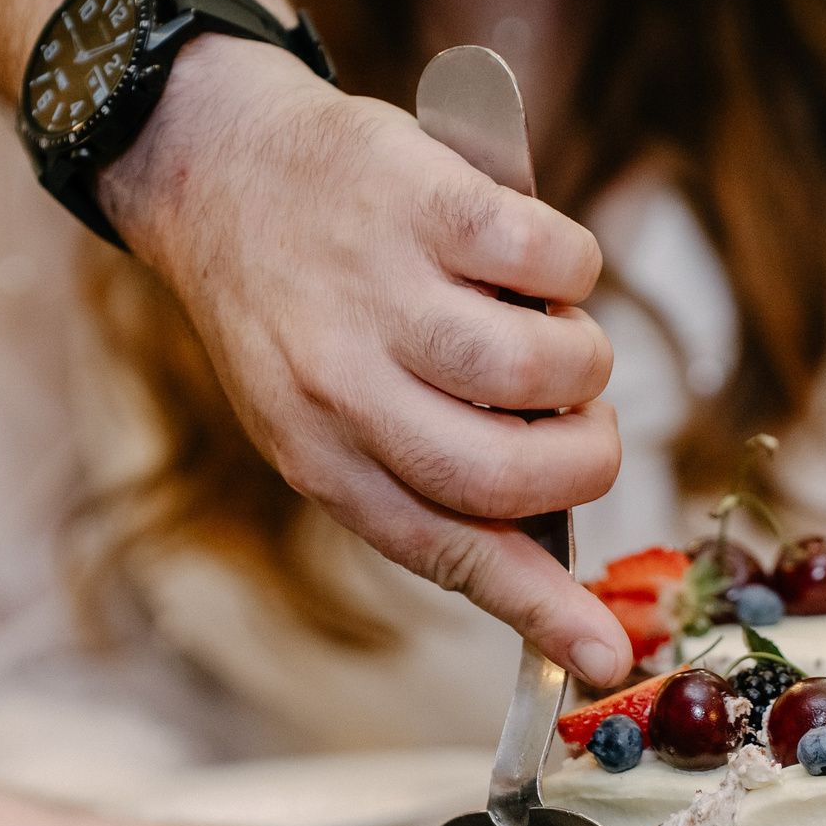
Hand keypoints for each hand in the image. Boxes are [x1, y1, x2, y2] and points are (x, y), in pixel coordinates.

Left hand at [101, 36, 633, 688]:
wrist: (218, 170)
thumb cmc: (294, 309)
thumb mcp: (322, 419)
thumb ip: (421, 485)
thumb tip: (550, 575)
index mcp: (320, 455)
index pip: (443, 552)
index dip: (537, 608)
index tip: (607, 655)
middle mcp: (342, 385)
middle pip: (506, 472)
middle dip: (586, 462)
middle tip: (586, 431)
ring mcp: (383, 291)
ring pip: (544, 365)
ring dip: (584, 360)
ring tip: (554, 335)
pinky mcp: (425, 202)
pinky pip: (554, 259)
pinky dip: (573, 268)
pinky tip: (531, 261)